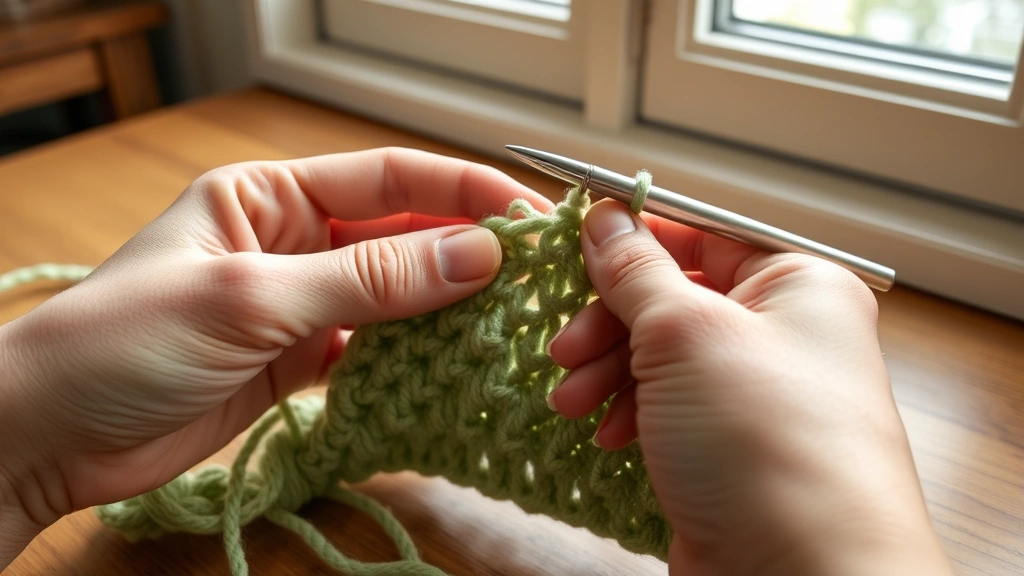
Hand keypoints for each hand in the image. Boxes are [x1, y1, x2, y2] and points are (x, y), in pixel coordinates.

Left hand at [0, 148, 552, 565]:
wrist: (49, 436)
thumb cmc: (125, 341)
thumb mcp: (252, 297)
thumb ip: (368, 280)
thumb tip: (478, 256)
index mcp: (271, 195)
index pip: (388, 179)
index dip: (462, 191)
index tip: (527, 216)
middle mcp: (292, 241)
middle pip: (401, 237)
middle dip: (466, 255)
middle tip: (536, 278)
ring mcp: (300, 304)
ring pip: (396, 297)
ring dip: (447, 309)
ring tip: (511, 323)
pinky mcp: (300, 361)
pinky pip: (375, 349)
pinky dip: (414, 357)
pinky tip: (455, 364)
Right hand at [547, 200, 952, 574]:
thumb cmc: (769, 448)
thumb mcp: (686, 333)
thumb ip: (636, 269)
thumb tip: (605, 217)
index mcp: (797, 283)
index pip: (703, 235)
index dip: (635, 239)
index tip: (574, 245)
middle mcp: (785, 333)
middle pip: (674, 300)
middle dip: (609, 323)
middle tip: (566, 347)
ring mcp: (758, 394)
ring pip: (662, 357)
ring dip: (608, 372)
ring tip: (575, 400)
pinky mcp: (732, 447)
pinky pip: (667, 406)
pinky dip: (629, 413)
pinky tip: (610, 434)